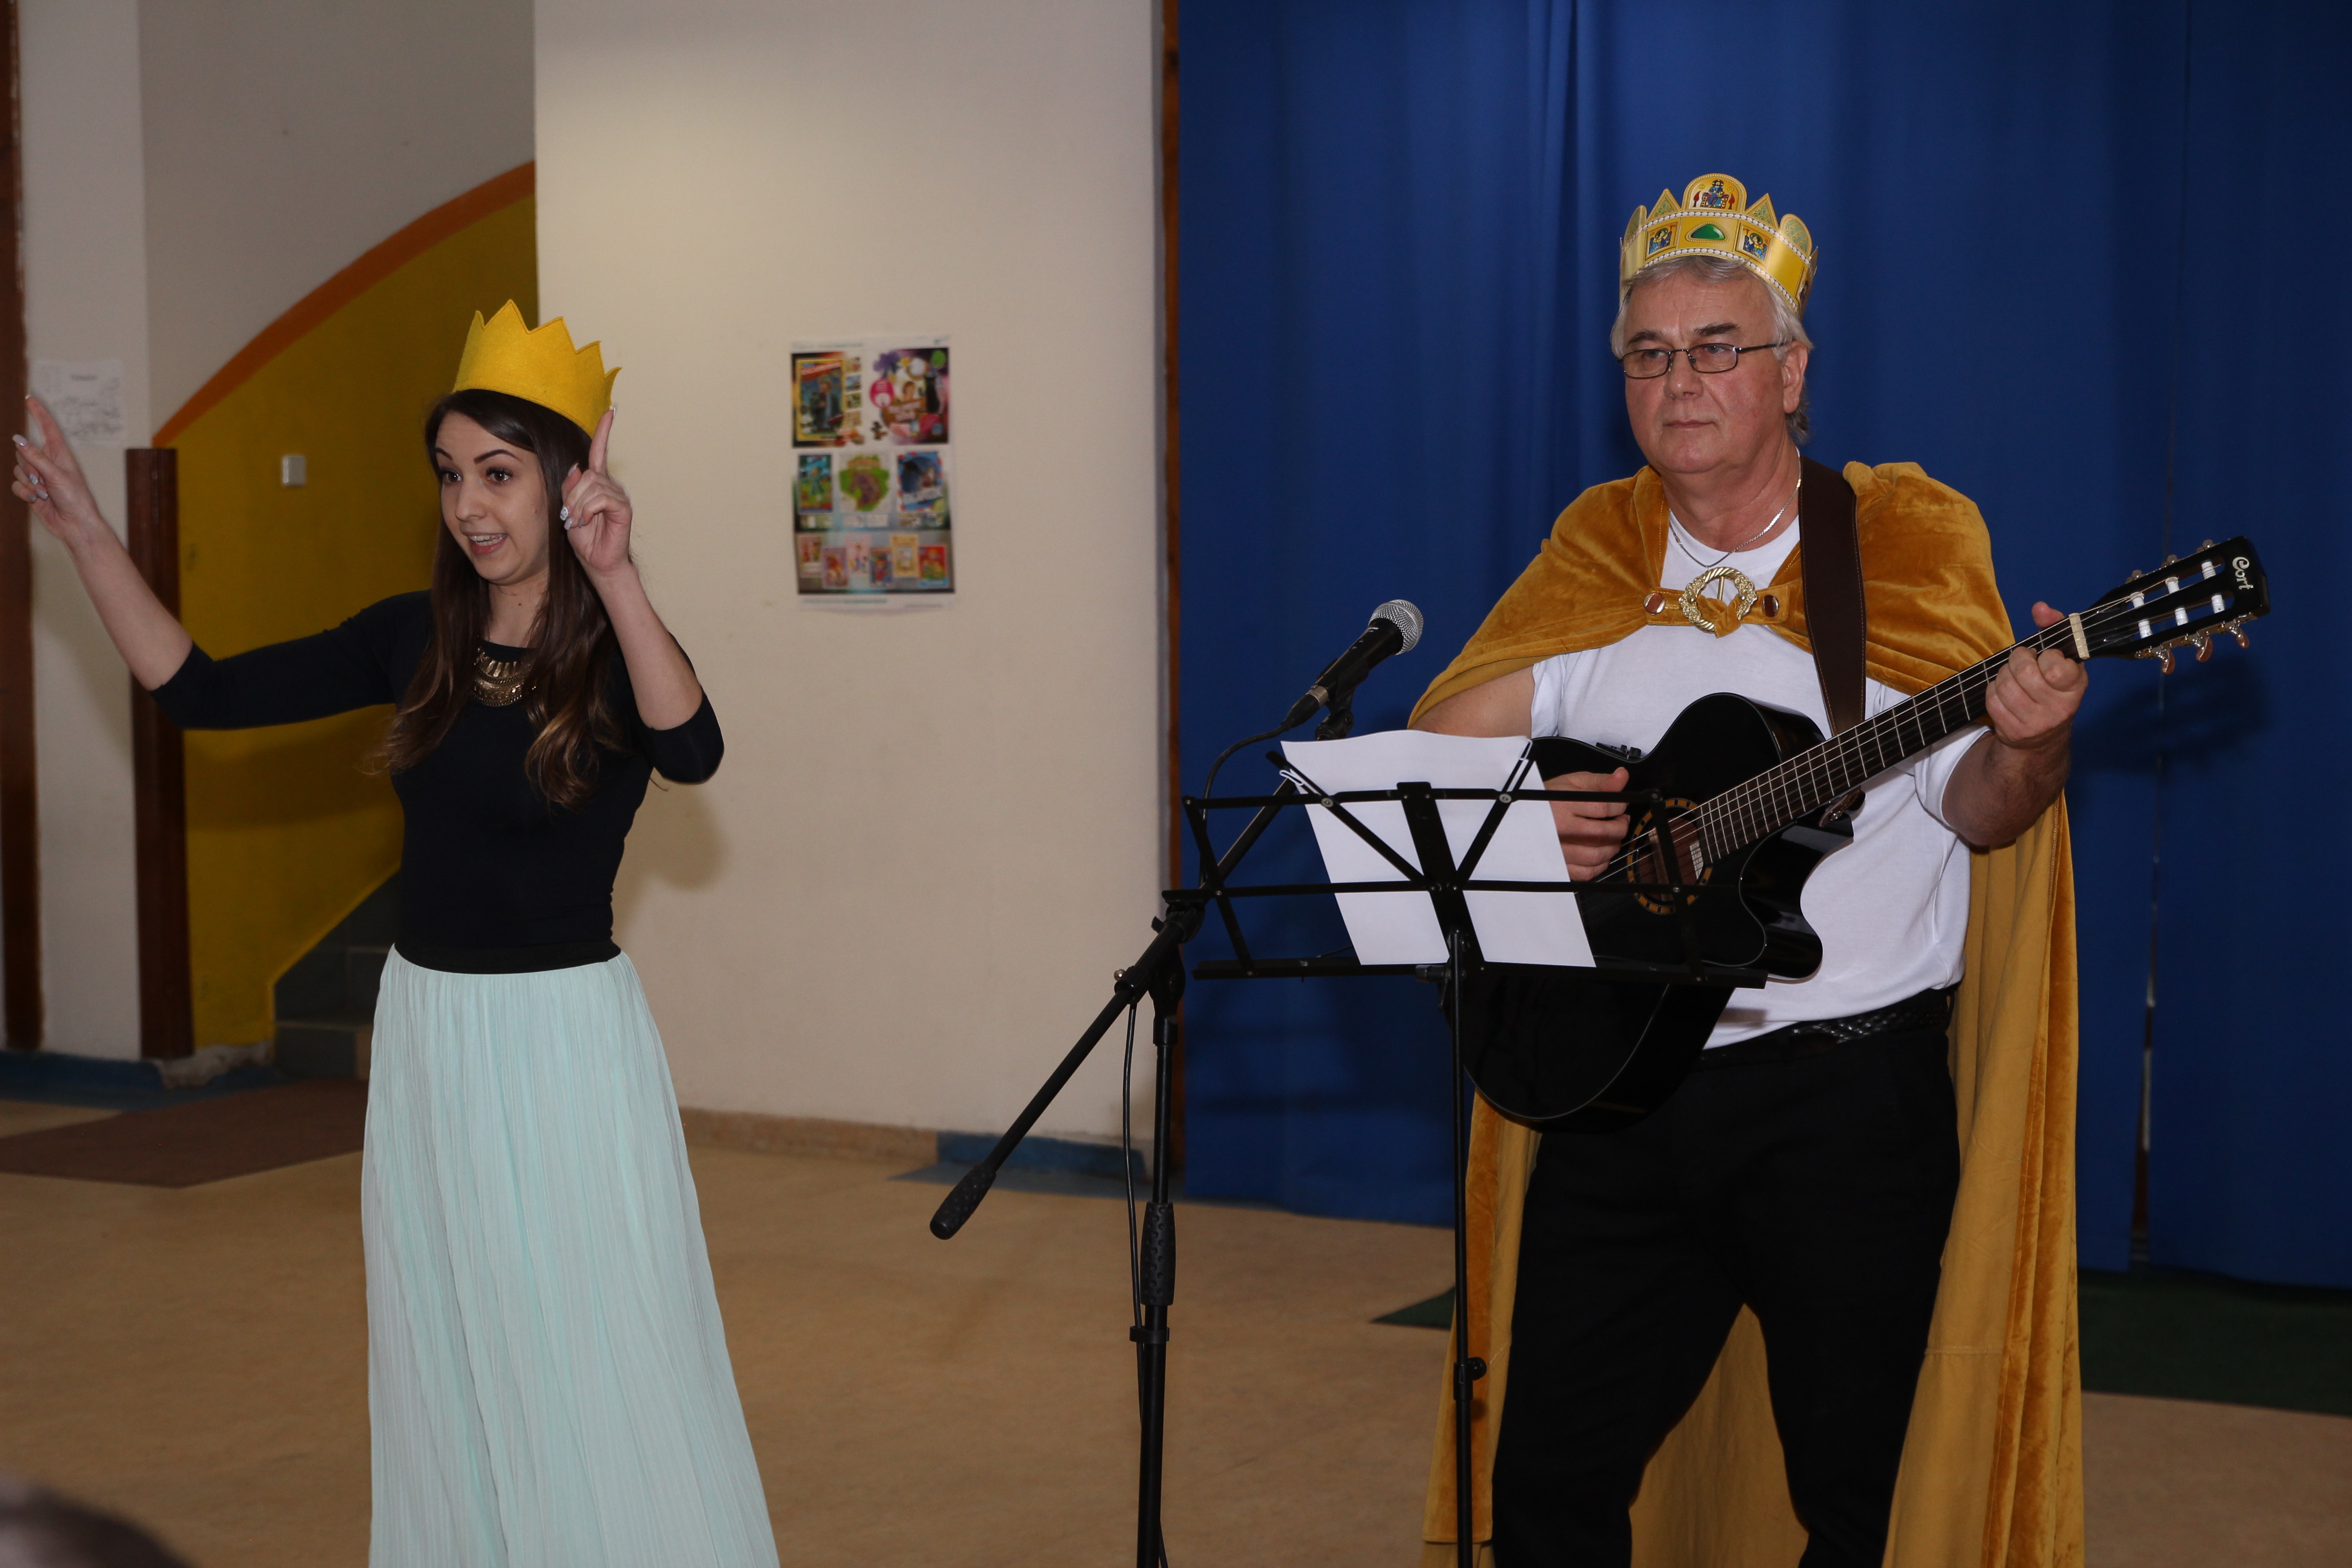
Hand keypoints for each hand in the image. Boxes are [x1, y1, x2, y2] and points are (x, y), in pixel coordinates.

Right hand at [11, 397, 110, 552]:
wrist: (75, 525)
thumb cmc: (75, 499)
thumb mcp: (56, 475)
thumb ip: (36, 457)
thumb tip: (17, 439)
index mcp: (60, 454)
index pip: (47, 428)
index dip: (38, 413)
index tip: (29, 398)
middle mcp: (48, 462)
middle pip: (23, 451)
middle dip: (29, 466)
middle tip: (43, 481)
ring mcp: (38, 475)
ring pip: (18, 468)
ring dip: (29, 483)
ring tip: (45, 493)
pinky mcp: (31, 489)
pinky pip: (16, 485)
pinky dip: (25, 493)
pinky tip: (38, 500)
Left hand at [560, 408, 634, 581]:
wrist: (598, 562)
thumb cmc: (585, 539)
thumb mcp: (567, 509)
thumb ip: (568, 488)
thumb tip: (575, 467)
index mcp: (597, 483)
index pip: (599, 452)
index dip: (604, 431)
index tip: (611, 411)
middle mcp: (610, 486)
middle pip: (587, 474)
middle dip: (572, 495)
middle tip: (570, 516)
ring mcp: (618, 496)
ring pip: (591, 486)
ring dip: (578, 505)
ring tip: (579, 522)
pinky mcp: (623, 507)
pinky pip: (601, 498)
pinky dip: (589, 510)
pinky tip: (588, 521)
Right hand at [1547, 767, 1629, 880]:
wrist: (1523, 815)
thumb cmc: (1548, 798)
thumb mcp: (1572, 783)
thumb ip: (1600, 782)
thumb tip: (1622, 776)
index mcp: (1563, 804)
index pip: (1604, 807)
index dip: (1620, 807)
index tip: (1620, 806)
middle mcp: (1560, 829)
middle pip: (1603, 834)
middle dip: (1620, 828)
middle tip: (1620, 821)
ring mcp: (1558, 850)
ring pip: (1597, 856)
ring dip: (1612, 847)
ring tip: (1610, 837)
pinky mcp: (1558, 866)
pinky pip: (1586, 872)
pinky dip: (1599, 865)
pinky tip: (1598, 852)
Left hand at [1986, 602, 2087, 751]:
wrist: (2043, 737)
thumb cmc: (2052, 686)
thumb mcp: (2061, 659)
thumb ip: (2053, 628)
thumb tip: (2040, 607)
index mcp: (2076, 688)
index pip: (2055, 668)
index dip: (2045, 657)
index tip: (2047, 657)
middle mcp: (2059, 709)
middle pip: (2023, 672)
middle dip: (2017, 659)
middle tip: (2021, 660)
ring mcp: (2036, 723)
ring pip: (2004, 685)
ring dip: (2003, 673)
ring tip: (2012, 675)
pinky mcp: (2013, 732)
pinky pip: (1992, 699)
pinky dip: (1993, 689)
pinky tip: (2004, 691)